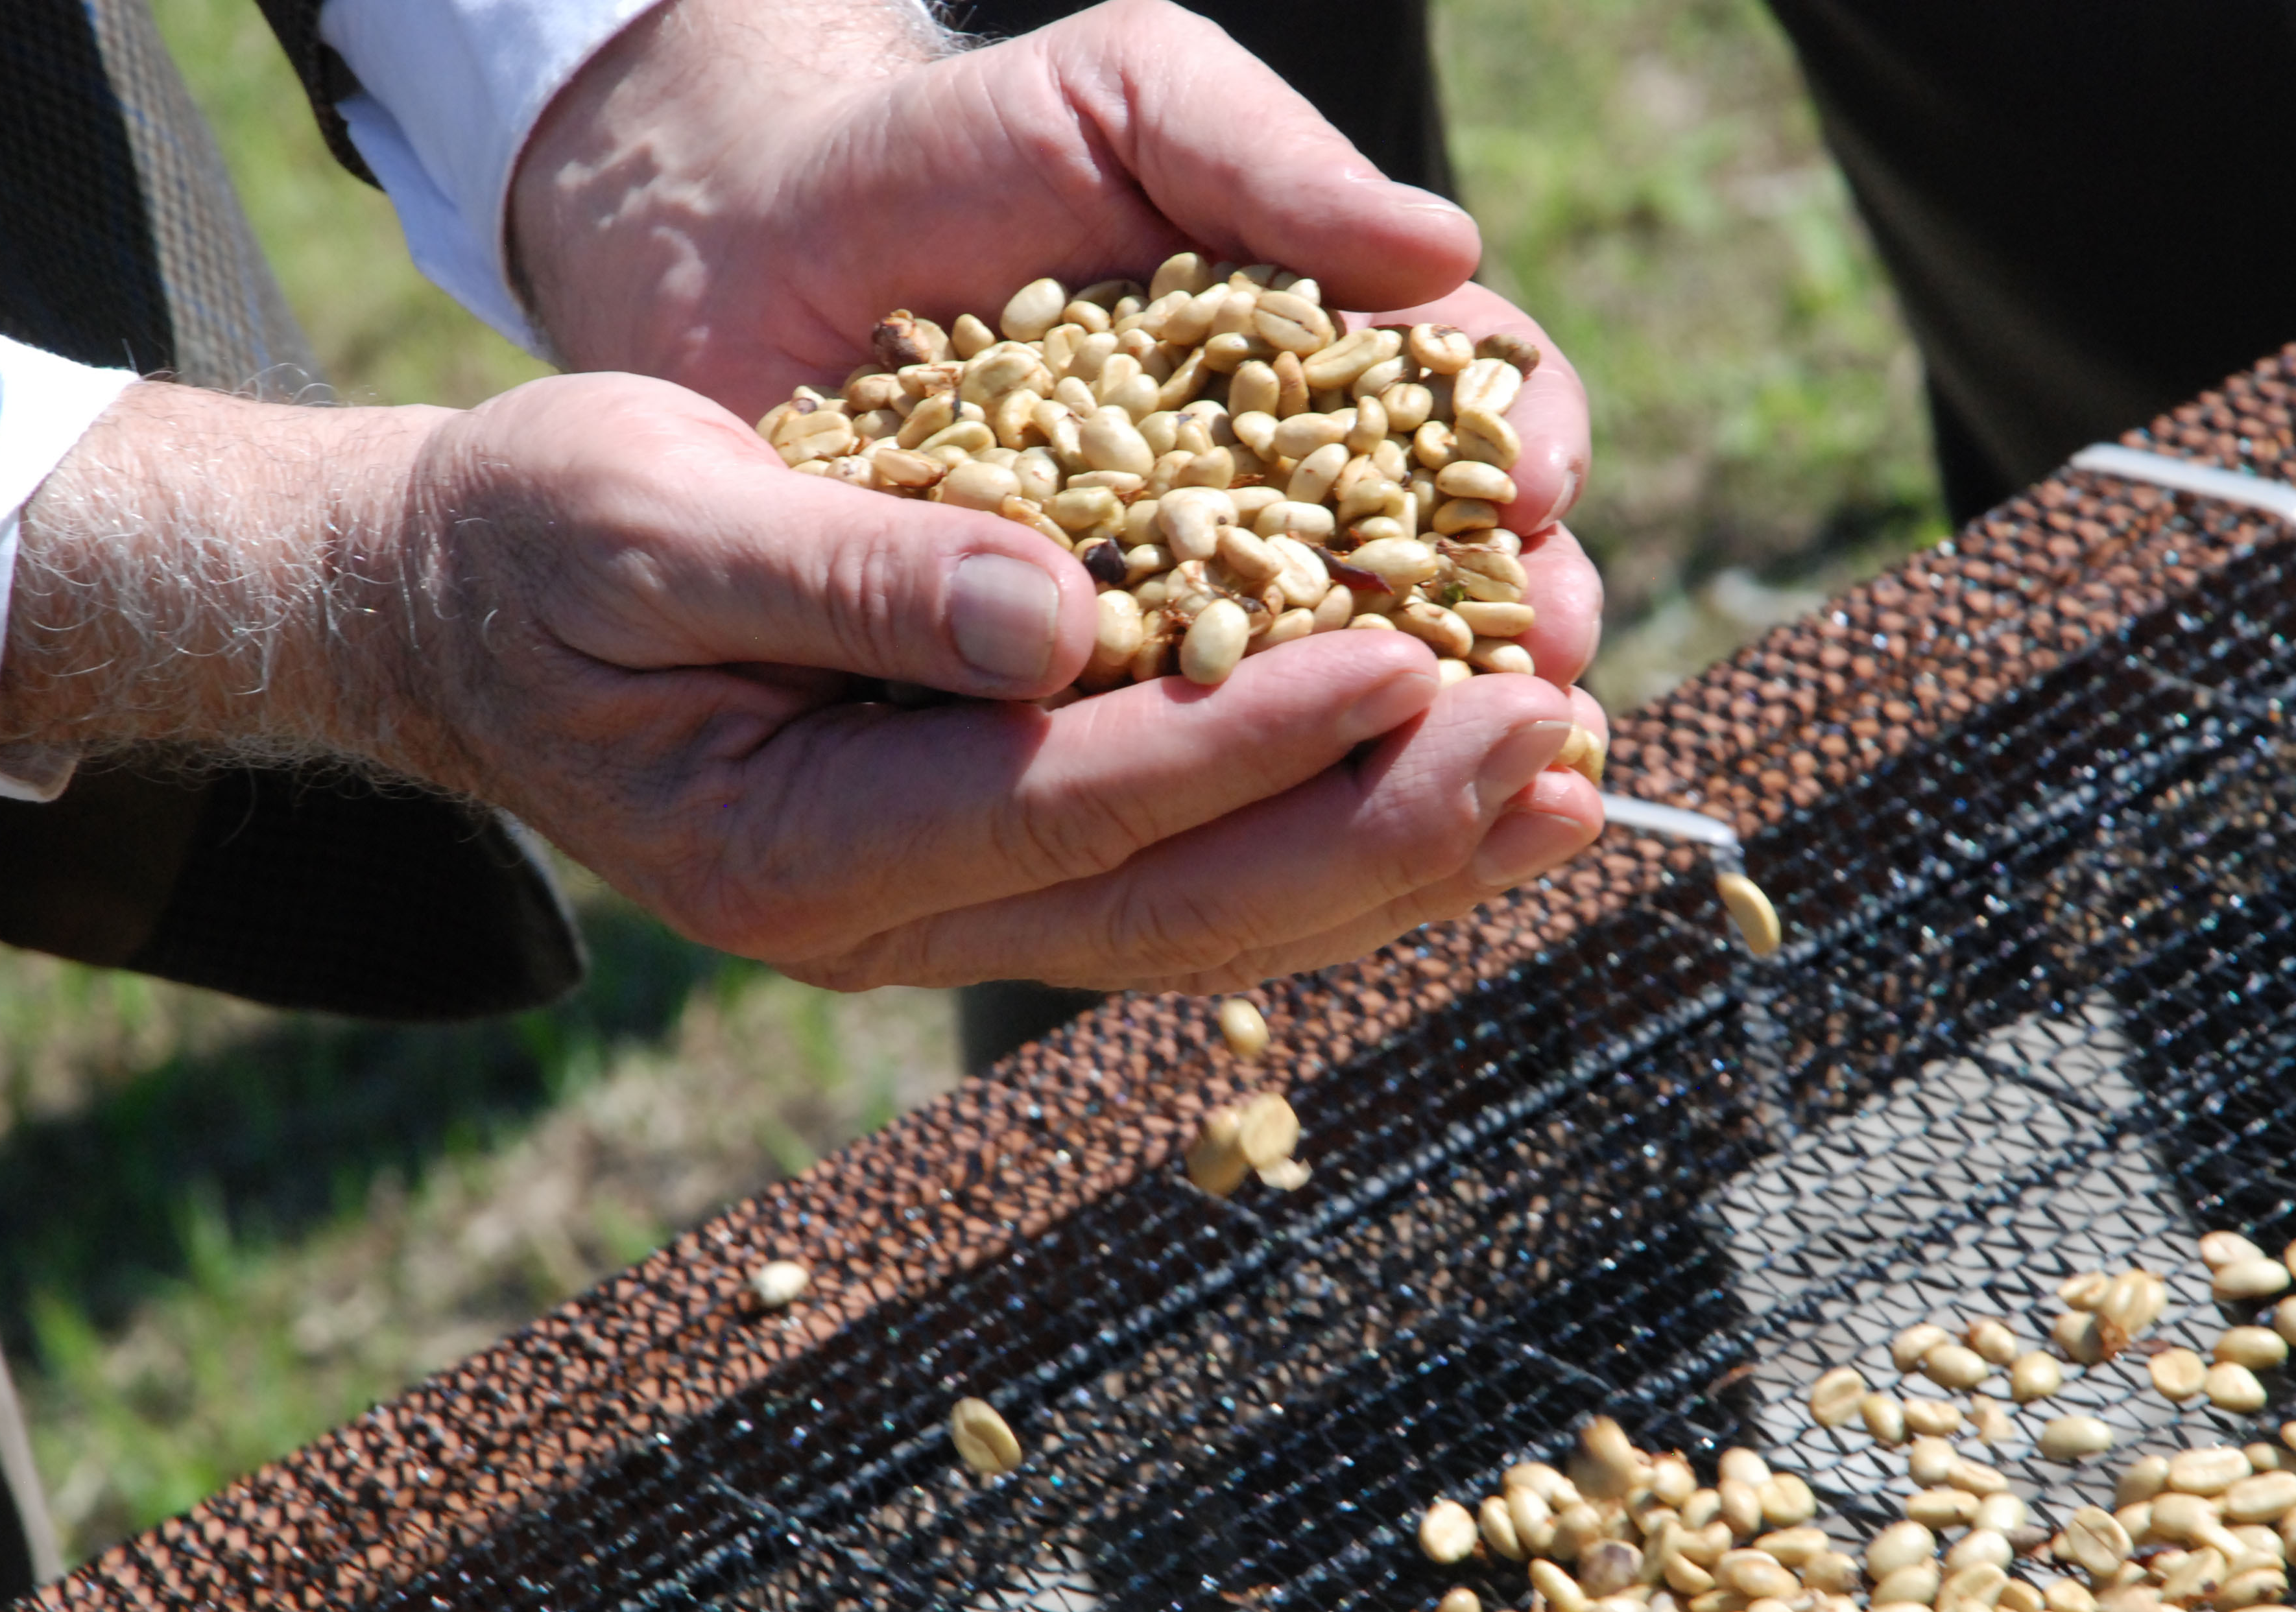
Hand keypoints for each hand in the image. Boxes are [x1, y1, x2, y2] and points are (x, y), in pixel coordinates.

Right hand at [0, 376, 1604, 990]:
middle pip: (1177, 898)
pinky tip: (1446, 792)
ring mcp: (943, 911)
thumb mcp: (642, 516)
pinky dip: (1326, 842)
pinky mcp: (988, 866)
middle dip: (1378, 823)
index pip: (1067, 799)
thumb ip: (841, 571)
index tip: (1411, 655)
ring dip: (1392, 858)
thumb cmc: (536, 547)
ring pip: (1207, 918)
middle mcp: (887, 916)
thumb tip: (1051, 614)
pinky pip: (1186, 881)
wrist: (469, 618)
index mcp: (797, 841)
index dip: (1247, 736)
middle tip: (1555, 735)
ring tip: (1560, 779)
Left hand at [509, 0, 1601, 690]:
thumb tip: (1439, 253)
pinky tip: (1282, 827)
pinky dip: (1228, 793)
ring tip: (1462, 776)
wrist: (757, 234)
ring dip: (1400, 744)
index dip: (1519, 458)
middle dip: (1497, 632)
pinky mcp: (1049, 693)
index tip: (1538, 494)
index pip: (1462, 421)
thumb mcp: (1122, 100)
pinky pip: (1159, 758)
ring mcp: (1160, 612)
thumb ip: (1265, 160)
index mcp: (1311, 377)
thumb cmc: (959, 147)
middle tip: (1538, 679)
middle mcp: (1259, 510)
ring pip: (1309, 699)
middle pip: (1420, 586)